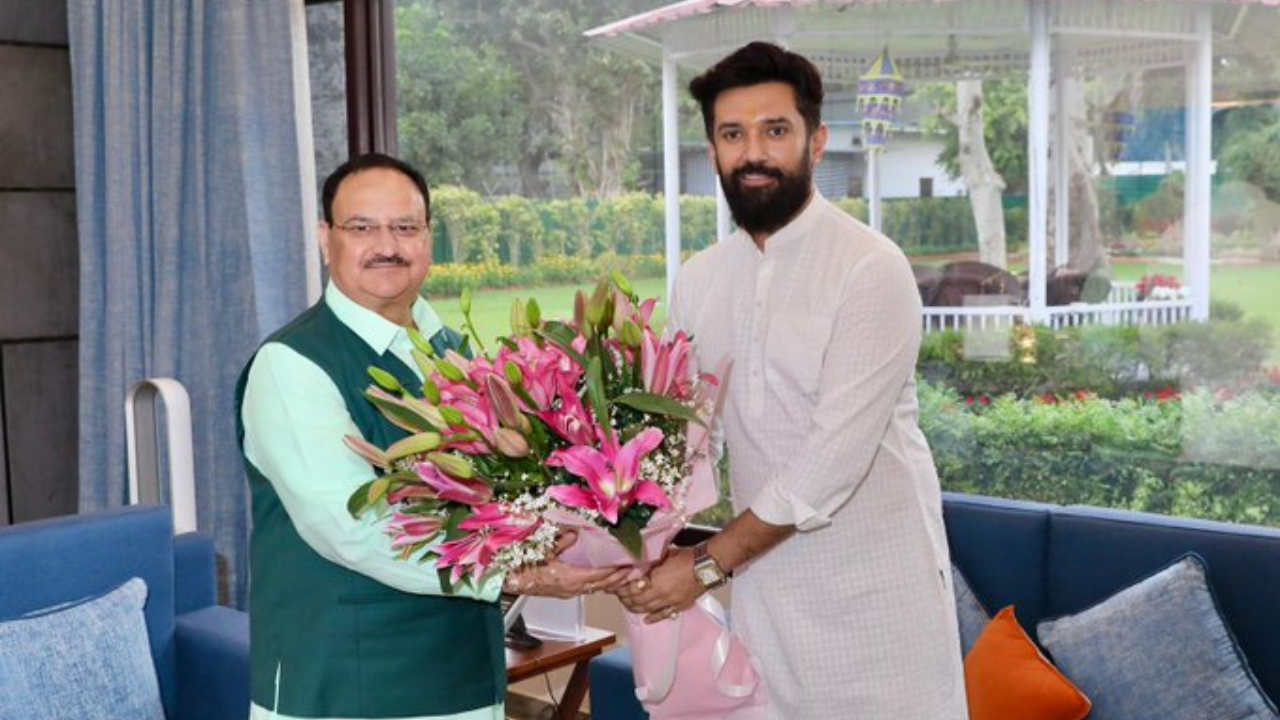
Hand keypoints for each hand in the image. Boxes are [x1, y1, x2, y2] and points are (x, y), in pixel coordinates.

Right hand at [503, 530, 629, 597]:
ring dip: (611, 583)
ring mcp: (568, 592)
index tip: (628, 563)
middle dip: (619, 578)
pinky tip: (604, 578)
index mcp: (569, 578)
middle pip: (602, 585)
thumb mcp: (542, 549)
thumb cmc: (523, 565)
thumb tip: (575, 533)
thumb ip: (561, 541)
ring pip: (596, 589)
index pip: (599, 575)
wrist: (509, 581)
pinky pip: (588, 589)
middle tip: (634, 570)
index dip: (615, 571)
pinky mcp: (564, 592)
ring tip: (625, 575)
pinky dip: (600, 584)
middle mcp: (572, 588)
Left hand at [613, 546, 703, 623]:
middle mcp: (661, 593)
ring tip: (629, 605)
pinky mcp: (679, 606)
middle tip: (620, 596)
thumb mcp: (663, 555)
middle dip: (626, 599)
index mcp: (655, 579)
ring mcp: (670, 602)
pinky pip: (663, 615)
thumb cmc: (686, 557)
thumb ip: (650, 564)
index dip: (622, 589)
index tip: (616, 586)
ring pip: (647, 610)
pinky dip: (653, 618)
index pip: (632, 589)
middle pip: (637, 601)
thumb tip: (638, 566)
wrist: (706, 565)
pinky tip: (646, 620)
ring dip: (636, 609)